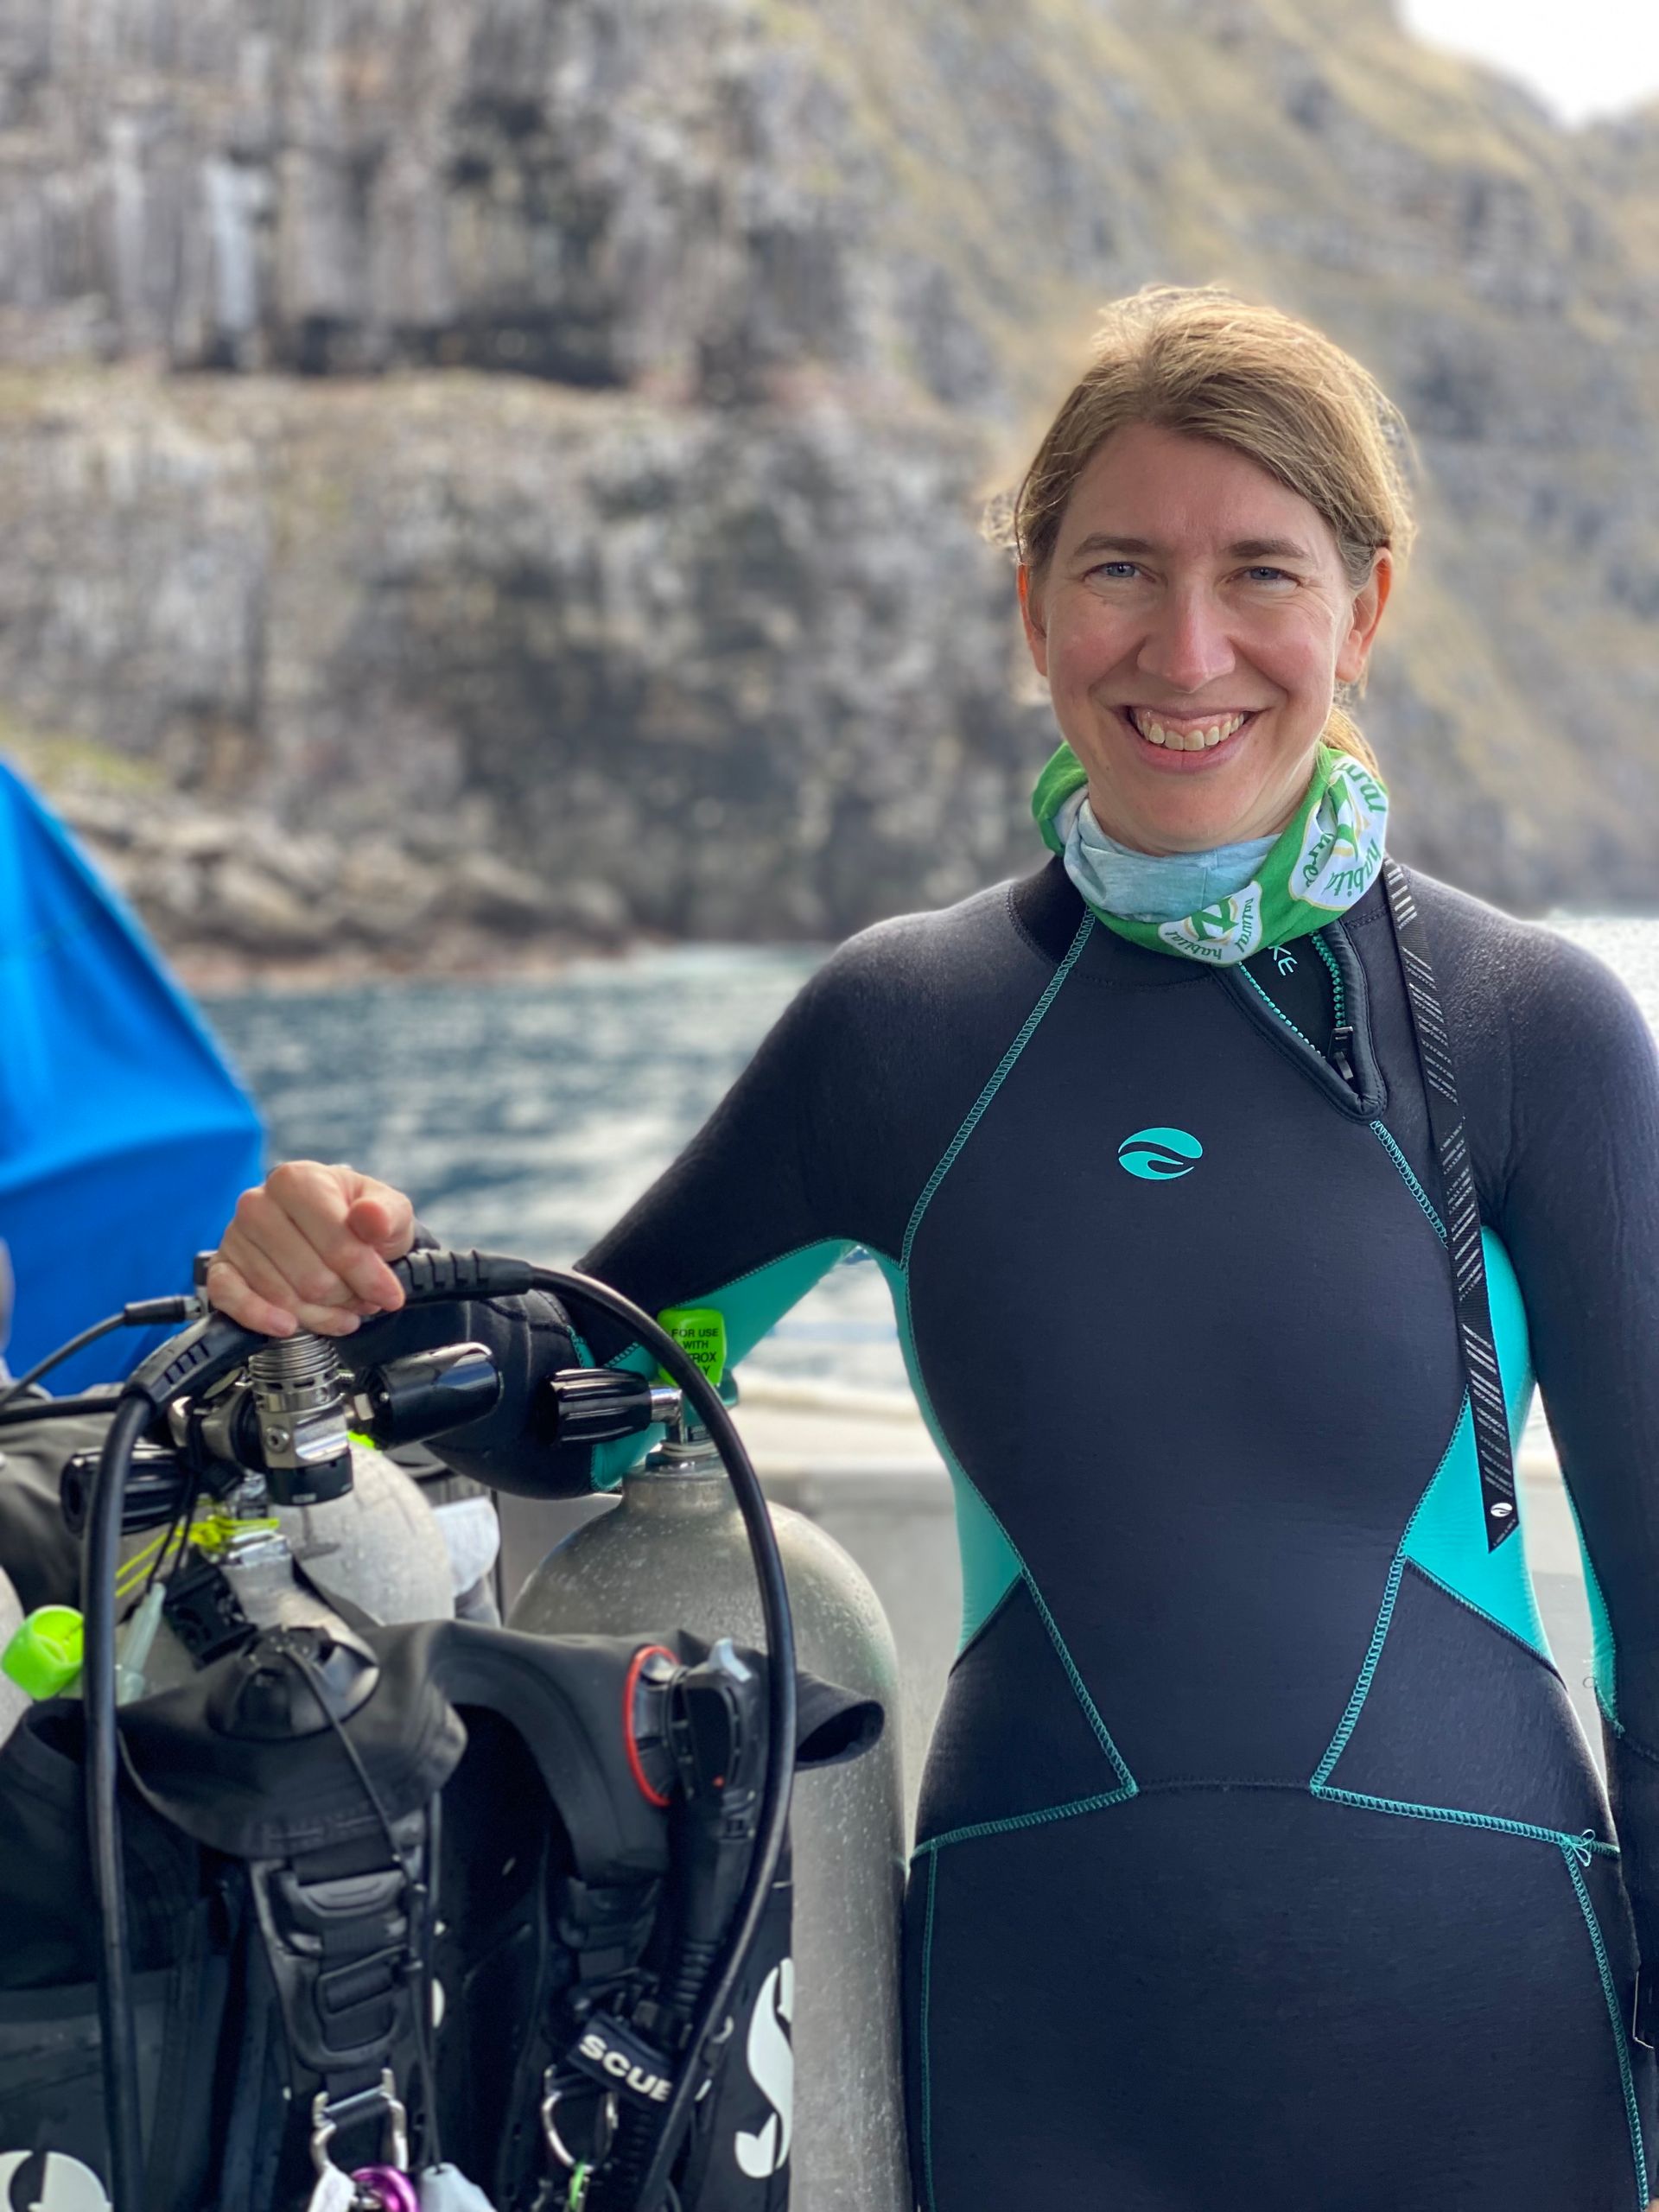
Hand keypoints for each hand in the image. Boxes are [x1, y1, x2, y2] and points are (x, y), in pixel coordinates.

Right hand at [206, 1161, 415, 1337]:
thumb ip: (386, 1214)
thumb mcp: (389, 1212)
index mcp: (298, 1180)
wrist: (332, 1229)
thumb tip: (371, 1216)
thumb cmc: (357, 1220)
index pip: (336, 1242)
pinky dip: (259, 1316)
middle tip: (361, 1298)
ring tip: (339, 1307)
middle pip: (311, 1277)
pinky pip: (230, 1298)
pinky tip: (287, 1325)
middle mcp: (259, 1203)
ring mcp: (235, 1236)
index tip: (389, 1295)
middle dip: (345, 1297)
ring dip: (319, 1314)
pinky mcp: (221, 1267)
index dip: (368, 1276)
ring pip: (281, 1296)